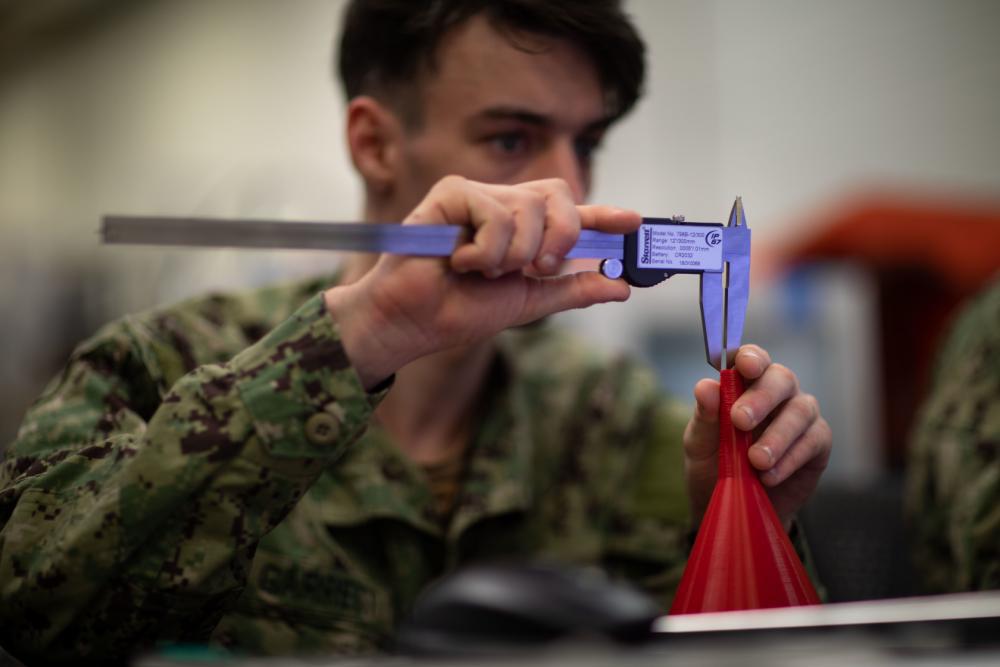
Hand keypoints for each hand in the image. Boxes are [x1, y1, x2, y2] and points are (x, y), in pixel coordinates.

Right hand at [323, 176, 640, 387]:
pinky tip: (458, 262)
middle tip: (536, 269)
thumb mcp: (529, 303)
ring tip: (480, 272)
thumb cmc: (460, 310)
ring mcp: (478, 196)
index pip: (571, 213)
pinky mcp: (452, 193)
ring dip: (512, 256)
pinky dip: (485, 250)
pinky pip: (495, 213)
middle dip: (558, 239)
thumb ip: (572, 291)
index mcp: (523, 230)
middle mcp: (504, 205)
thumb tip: (620, 286)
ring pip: (528, 209)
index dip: (604, 214)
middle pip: (559, 197)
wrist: (414, 321)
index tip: (635, 222)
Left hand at [683, 345, 831, 526]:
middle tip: (740, 421)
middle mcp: (777, 393)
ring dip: (777, 435)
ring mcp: (800, 416)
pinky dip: (790, 458)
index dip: (751, 357)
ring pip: (801, 410)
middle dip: (762, 397)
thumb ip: (704, 416)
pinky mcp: (817, 444)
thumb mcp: (699, 445)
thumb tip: (705, 386)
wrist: (732, 509)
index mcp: (745, 384)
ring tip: (755, 460)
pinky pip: (813, 441)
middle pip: (781, 378)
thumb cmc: (714, 466)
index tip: (744, 366)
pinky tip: (769, 475)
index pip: (752, 358)